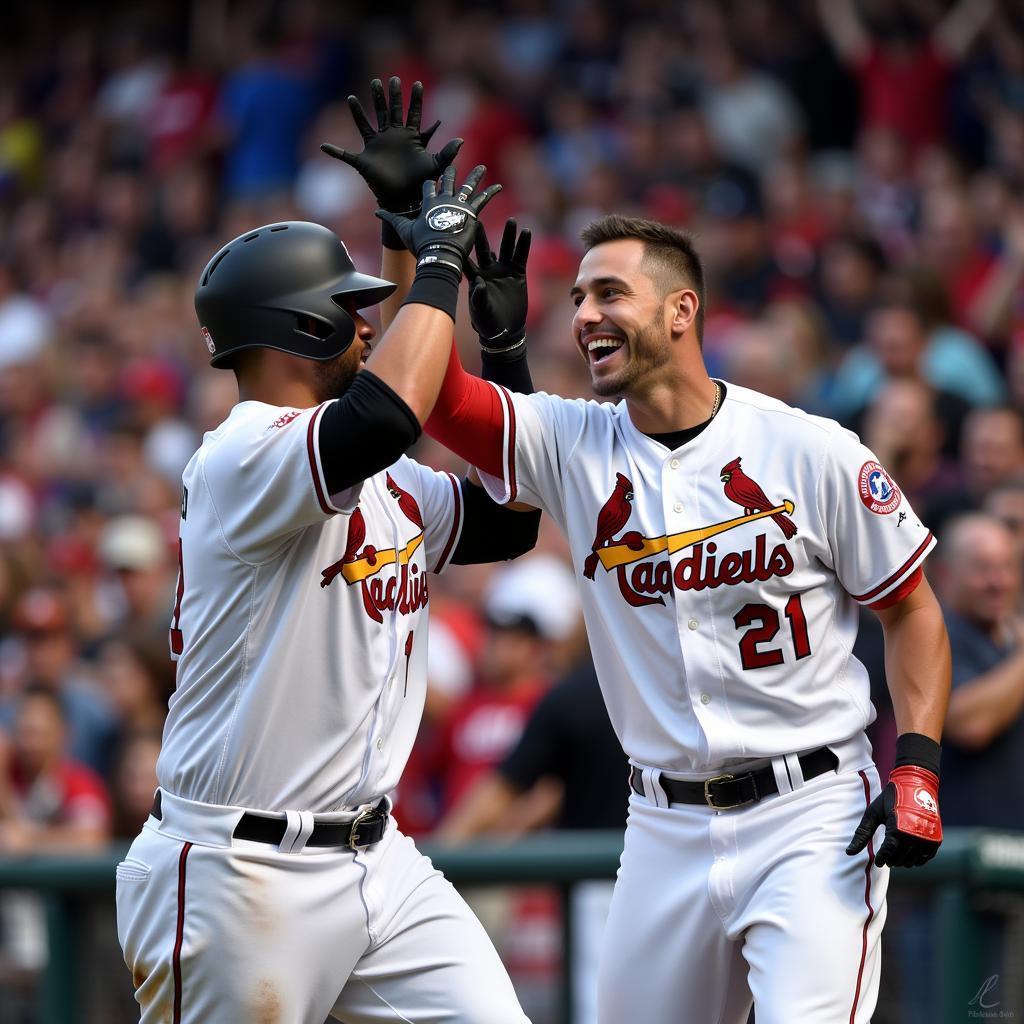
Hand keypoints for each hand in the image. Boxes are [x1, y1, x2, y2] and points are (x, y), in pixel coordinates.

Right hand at [321, 77, 462, 213]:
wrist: (405, 199)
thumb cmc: (420, 183)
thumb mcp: (435, 166)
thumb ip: (447, 153)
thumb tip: (461, 141)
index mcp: (409, 137)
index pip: (412, 114)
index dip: (415, 100)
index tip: (417, 84)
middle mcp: (391, 137)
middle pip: (389, 111)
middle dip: (388, 96)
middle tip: (389, 80)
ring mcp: (376, 146)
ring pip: (367, 123)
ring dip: (360, 111)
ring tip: (353, 96)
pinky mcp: (364, 160)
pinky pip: (346, 156)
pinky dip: (335, 152)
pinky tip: (324, 147)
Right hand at [376, 165, 501, 276]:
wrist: (439, 252)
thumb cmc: (421, 244)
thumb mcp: (403, 230)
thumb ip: (391, 218)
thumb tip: (377, 212)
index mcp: (428, 202)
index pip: (428, 188)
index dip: (429, 185)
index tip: (431, 181)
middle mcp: (444, 199)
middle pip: (447, 181)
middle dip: (449, 173)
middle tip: (452, 167)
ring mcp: (458, 204)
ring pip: (468, 186)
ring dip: (475, 176)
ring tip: (482, 168)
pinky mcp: (471, 211)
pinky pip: (483, 199)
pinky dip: (491, 192)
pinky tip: (499, 186)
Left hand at [467, 219, 531, 348]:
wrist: (505, 330)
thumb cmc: (487, 322)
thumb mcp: (480, 311)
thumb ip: (478, 297)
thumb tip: (477, 283)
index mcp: (476, 277)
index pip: (467, 259)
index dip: (463, 247)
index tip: (459, 233)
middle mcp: (489, 270)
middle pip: (484, 248)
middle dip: (481, 234)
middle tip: (478, 218)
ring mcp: (504, 271)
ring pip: (505, 249)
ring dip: (508, 235)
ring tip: (512, 221)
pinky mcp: (518, 274)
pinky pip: (521, 257)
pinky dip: (524, 245)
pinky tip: (526, 233)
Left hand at [846, 765, 941, 867]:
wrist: (916, 785)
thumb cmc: (890, 798)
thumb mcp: (873, 813)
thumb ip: (862, 834)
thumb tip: (849, 852)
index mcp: (898, 829)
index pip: (889, 853)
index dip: (882, 859)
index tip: (878, 862)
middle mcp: (914, 836)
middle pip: (900, 859)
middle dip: (891, 860)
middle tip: (885, 856)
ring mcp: (927, 839)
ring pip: (912, 861)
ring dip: (902, 861)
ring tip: (895, 855)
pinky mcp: (935, 840)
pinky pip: (925, 858)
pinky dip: (916, 859)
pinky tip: (908, 854)